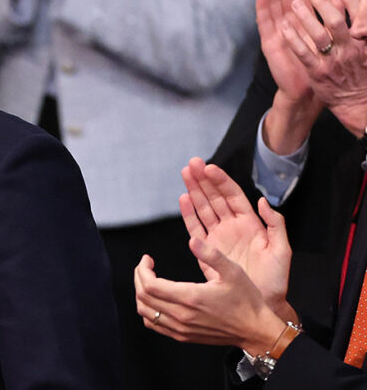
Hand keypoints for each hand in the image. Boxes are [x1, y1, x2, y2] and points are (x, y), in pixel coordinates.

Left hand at [134, 238, 286, 353]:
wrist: (255, 330)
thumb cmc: (247, 301)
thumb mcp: (233, 271)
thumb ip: (211, 254)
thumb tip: (192, 240)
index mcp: (191, 297)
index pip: (150, 285)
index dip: (142, 269)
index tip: (147, 259)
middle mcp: (182, 315)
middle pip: (143, 297)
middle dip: (139, 278)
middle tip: (145, 266)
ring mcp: (181, 328)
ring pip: (145, 312)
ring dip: (141, 294)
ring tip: (148, 280)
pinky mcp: (183, 336)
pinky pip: (154, 324)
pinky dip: (148, 311)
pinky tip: (155, 300)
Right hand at [179, 158, 293, 320]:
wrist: (262, 302)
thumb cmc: (275, 279)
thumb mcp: (282, 249)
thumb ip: (275, 223)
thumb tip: (262, 201)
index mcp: (251, 223)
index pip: (233, 196)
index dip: (221, 181)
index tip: (209, 167)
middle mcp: (232, 227)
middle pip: (215, 197)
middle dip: (203, 180)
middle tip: (192, 164)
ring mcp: (219, 237)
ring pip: (203, 208)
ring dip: (194, 191)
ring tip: (185, 174)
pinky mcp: (207, 250)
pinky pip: (196, 227)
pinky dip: (189, 214)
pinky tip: (184, 199)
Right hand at [259, 0, 323, 153]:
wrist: (309, 92)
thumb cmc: (322, 66)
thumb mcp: (332, 36)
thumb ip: (335, 14)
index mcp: (300, 23)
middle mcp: (286, 25)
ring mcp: (276, 33)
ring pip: (272, 6)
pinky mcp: (269, 43)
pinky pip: (264, 22)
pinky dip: (261, 6)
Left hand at [280, 0, 366, 136]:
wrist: (356, 102)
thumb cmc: (359, 70)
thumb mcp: (364, 47)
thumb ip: (359, 24)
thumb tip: (348, 0)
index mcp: (363, 41)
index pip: (358, 15)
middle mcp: (349, 50)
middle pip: (335, 21)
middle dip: (322, 3)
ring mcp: (332, 61)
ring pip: (318, 35)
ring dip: (305, 17)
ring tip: (293, 2)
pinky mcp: (317, 72)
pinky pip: (303, 53)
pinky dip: (293, 38)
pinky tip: (284, 26)